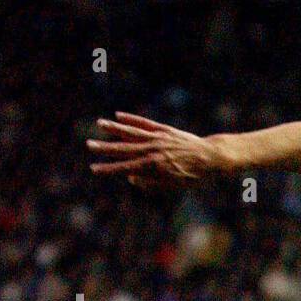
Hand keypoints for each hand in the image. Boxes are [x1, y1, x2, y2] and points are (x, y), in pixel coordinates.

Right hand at [88, 112, 228, 187]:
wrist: (211, 157)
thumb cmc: (194, 175)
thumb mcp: (173, 184)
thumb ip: (152, 182)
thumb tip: (132, 178)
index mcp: (153, 166)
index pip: (125, 167)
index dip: (109, 168)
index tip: (94, 168)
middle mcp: (153, 150)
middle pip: (125, 148)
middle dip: (106, 148)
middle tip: (88, 145)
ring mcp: (158, 138)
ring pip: (132, 132)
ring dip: (115, 128)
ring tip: (99, 123)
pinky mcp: (165, 130)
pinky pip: (145, 124)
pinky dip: (132, 120)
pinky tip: (119, 116)